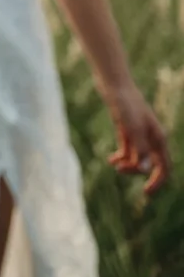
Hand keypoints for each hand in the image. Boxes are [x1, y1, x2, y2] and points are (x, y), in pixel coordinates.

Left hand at [105, 80, 170, 194]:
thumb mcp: (132, 128)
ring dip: (127, 164)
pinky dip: (121, 157)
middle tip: (120, 170)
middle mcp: (151, 137)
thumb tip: (145, 170)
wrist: (114, 84)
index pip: (165, 166)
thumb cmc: (126, 104)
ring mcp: (139, 134)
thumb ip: (140, 149)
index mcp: (158, 137)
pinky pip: (128, 150)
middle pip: (150, 164)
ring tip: (114, 164)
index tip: (146, 193)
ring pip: (137, 158)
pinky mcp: (127, 129)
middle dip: (137, 171)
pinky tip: (111, 159)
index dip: (158, 181)